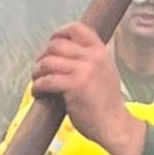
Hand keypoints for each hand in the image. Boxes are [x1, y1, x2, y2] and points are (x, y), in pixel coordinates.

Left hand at [31, 22, 146, 154]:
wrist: (115, 125)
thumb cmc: (107, 104)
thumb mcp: (105, 72)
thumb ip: (90, 60)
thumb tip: (65, 55)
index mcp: (100, 51)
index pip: (76, 29)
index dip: (59, 34)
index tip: (51, 44)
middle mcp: (93, 57)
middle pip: (56, 45)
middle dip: (43, 56)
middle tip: (40, 68)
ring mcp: (84, 71)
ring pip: (48, 61)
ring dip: (37, 72)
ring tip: (37, 81)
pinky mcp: (74, 86)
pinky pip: (47, 80)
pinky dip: (38, 86)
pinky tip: (38, 92)